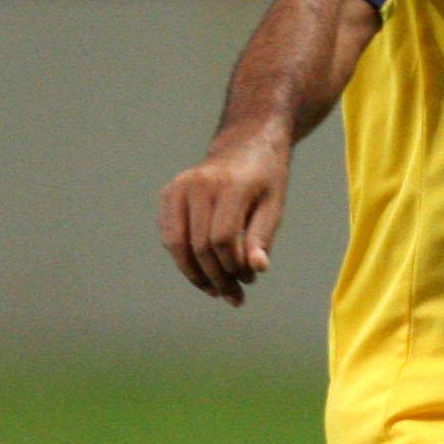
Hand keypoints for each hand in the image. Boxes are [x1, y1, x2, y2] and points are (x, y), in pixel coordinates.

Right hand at [160, 132, 291, 305]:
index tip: (248, 281)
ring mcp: (179, 187)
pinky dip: (183, 258)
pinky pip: (170, 235)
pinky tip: (203, 273)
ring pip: (177, 244)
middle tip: (234, 296)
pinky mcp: (168, 193)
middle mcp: (198, 184)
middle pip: (198, 245)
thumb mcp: (274, 206)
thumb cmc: (265, 180)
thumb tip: (257, 269)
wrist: (244, 146)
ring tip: (216, 291)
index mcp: (230, 185)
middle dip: (216, 277)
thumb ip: (262, 237)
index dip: (233, 266)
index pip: (222, 238)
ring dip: (195, 274)